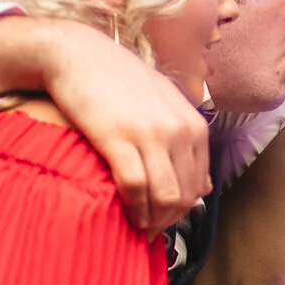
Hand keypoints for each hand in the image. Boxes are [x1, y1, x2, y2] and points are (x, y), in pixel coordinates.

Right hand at [0, 17, 211, 231]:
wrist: (77, 53)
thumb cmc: (118, 80)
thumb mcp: (165, 104)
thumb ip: (188, 142)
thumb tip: (207, 187)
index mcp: (194, 125)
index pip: (200, 184)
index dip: (184, 210)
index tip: (164, 219)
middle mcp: (179, 130)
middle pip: (186, 195)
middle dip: (169, 220)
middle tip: (150, 230)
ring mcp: (150, 134)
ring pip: (166, 197)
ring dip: (154, 220)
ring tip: (139, 227)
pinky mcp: (119, 138)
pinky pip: (136, 187)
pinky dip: (134, 208)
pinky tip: (127, 215)